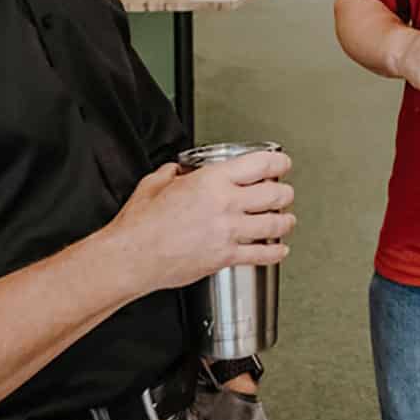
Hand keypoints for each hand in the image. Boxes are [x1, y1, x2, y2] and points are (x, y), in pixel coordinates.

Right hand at [102, 151, 295, 295]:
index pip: (261, 165)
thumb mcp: (155, 184)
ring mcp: (228, 232)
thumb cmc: (140, 224)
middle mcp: (226, 204)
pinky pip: (261, 255)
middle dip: (285, 193)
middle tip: (285, 193)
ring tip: (287, 220)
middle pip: (275, 194)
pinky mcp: (226, 257)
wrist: (132, 257)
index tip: (282, 164)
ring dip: (285, 221)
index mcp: (212, 181)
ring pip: (274, 224)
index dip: (278, 163)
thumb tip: (178, 171)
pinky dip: (276, 252)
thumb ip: (173, 173)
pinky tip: (279, 250)